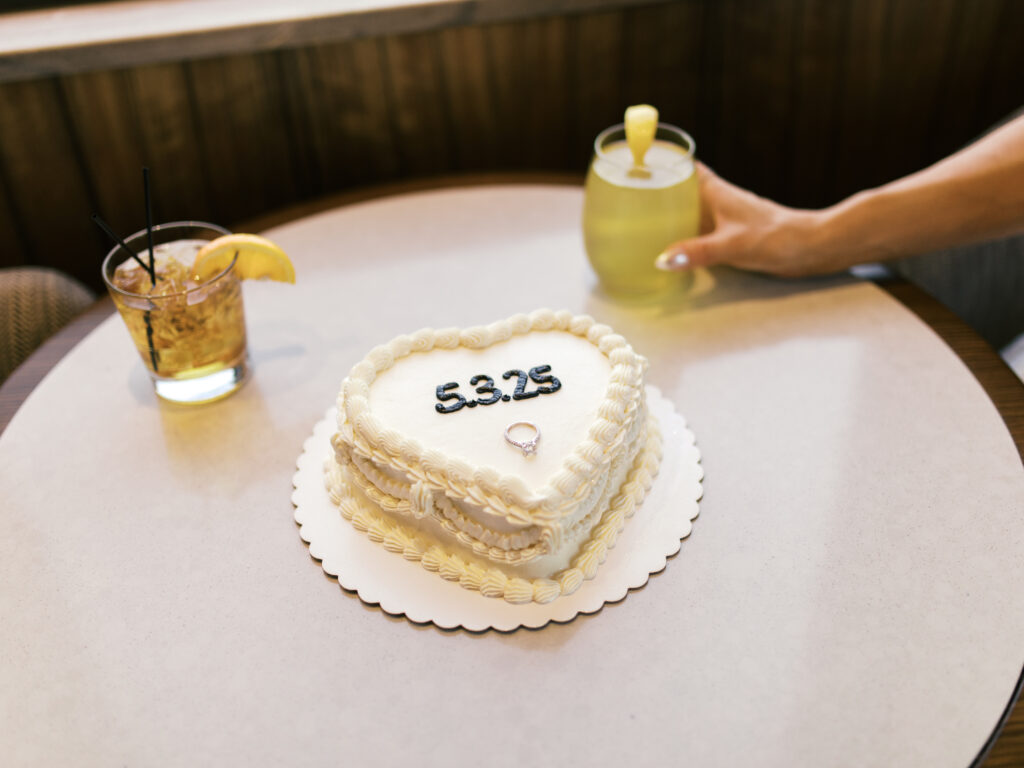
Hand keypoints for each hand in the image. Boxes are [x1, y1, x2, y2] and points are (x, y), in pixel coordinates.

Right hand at [654, 164, 843, 276]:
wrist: (809, 248)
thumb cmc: (776, 237)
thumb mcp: (732, 245)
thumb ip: (697, 251)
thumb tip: (663, 259)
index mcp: (716, 191)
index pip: (686, 165)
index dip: (664, 158)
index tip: (639, 155)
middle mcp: (718, 200)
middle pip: (682, 186)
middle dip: (658, 186)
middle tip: (628, 190)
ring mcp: (723, 217)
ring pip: (689, 207)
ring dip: (669, 209)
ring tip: (639, 217)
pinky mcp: (730, 234)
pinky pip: (698, 227)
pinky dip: (682, 231)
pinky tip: (670, 244)